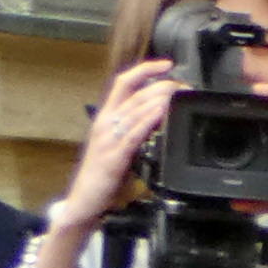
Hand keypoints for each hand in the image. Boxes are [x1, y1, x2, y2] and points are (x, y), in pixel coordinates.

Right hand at [53, 62, 181, 238]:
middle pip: (135, 93)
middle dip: (163, 85)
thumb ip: (135, 131)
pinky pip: (133, 133)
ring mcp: (109, 139)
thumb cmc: (102, 176)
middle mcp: (105, 123)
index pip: (123, 83)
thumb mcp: (119, 147)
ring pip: (135, 109)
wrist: (83, 202)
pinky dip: (148, 119)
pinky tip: (161, 111)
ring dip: (160, 98)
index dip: (145, 70)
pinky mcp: (113, 157)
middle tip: (184, 85)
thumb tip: (160, 119)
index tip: (167, 64)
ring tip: (179, 92)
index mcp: (106, 118)